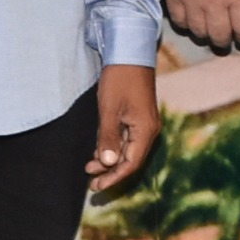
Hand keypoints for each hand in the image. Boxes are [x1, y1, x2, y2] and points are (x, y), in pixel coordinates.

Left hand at [87, 61, 160, 193]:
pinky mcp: (137, 117)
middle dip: (110, 172)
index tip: (97, 186)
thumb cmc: (119, 79)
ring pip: (127, 150)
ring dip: (109, 160)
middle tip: (91, 184)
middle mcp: (148, 130)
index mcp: (145, 131)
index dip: (114, 177)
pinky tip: (98, 151)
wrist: (129, 53)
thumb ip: (109, 138)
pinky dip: (113, 147)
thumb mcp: (109, 110)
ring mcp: (144, 124)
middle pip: (131, 160)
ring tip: (90, 167)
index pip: (131, 164)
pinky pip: (126, 139)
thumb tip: (109, 164)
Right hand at [163, 0, 239, 53]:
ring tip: (206, 29)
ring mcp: (192, 0)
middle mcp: (215, 3)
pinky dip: (184, 22)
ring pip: (197, 31)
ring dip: (204, 33)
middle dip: (224, 40)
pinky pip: (178, 19)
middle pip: (219, 36)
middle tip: (224, 38)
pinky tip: (189, 18)